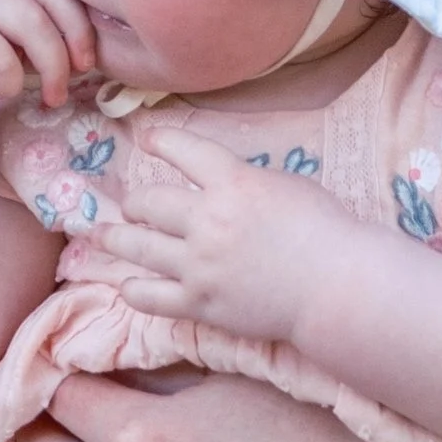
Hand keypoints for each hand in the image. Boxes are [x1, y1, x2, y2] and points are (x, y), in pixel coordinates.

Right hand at [0, 0, 97, 110]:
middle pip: (53, 0)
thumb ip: (48, 23)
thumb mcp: (15, 30)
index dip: (85, 21)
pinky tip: (3, 91)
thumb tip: (98, 46)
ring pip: (31, 25)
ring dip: (51, 68)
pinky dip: (11, 81)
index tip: (91, 58)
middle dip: (74, 43)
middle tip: (80, 76)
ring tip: (51, 96)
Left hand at [95, 127, 367, 344]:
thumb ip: (244, 183)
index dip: (159, 140)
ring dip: (117, 238)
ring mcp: (199, 265)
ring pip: (137, 247)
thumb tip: (220, 184)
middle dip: (136, 202)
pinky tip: (128, 286)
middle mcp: (207, 220)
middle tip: (132, 205)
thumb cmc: (325, 231)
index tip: (146, 138)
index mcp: (232, 183)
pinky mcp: (200, 303)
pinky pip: (151, 297)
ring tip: (103, 235)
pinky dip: (135, 290)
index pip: (181, 150)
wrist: (338, 287)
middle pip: (148, 202)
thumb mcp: (284, 185)